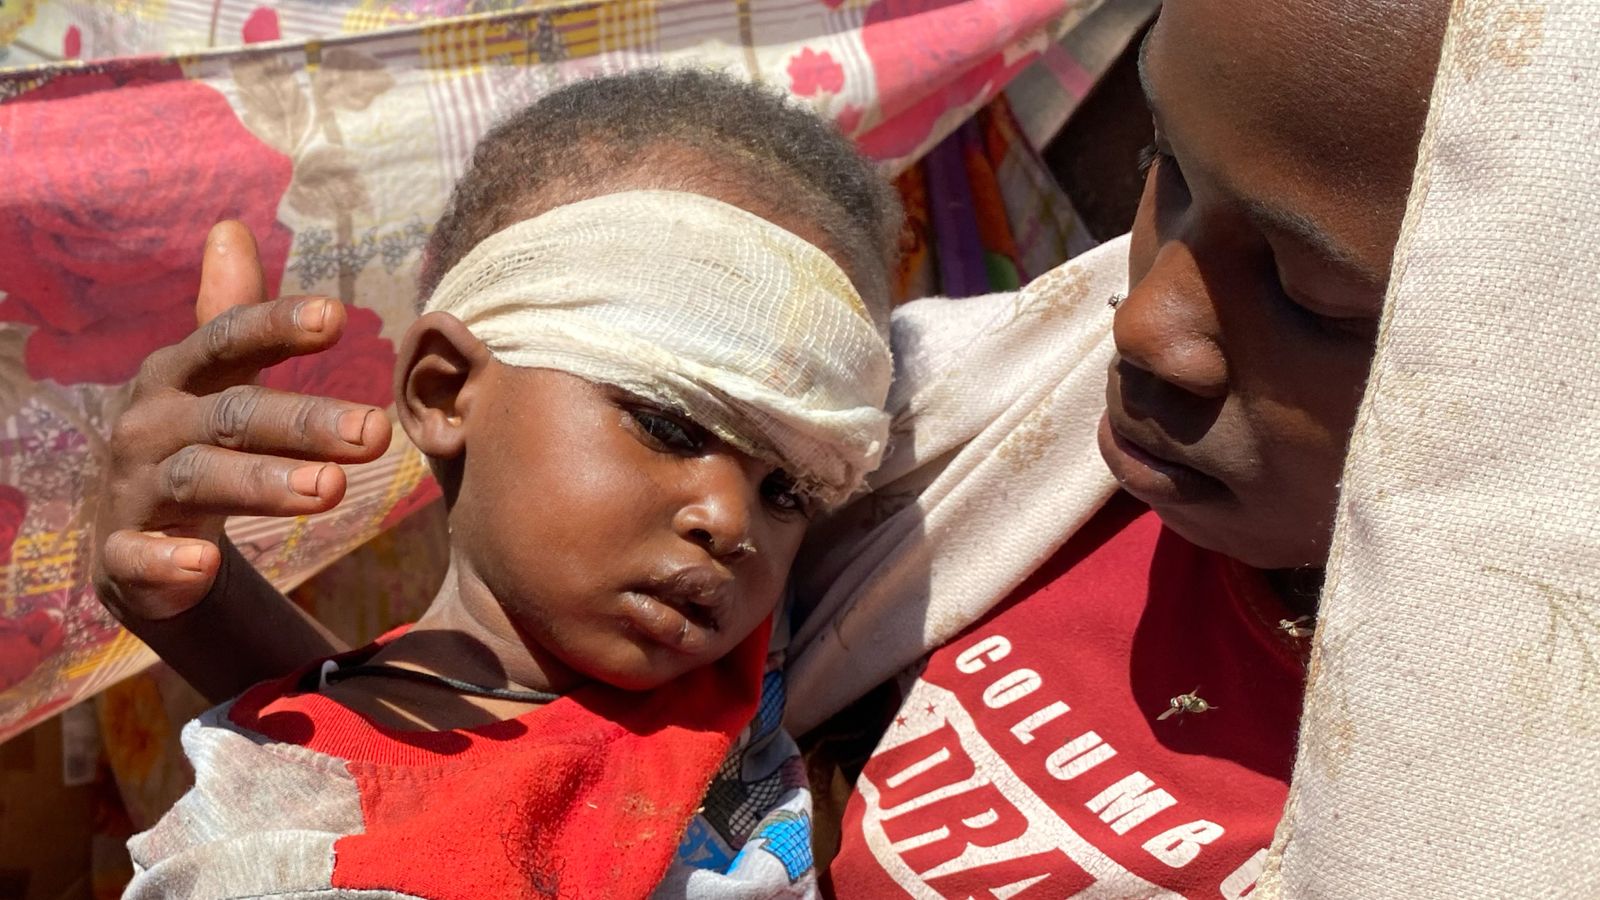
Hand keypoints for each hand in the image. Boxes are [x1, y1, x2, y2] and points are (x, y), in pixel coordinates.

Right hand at [93, 221, 392, 623]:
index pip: (227, 341)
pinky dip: (168, 563)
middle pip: (233, 416)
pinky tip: (204, 566)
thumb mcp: (211, 376)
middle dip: (304, 422)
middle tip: (375, 434)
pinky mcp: (122, 555)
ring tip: (333, 490)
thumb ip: (229, 311)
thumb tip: (231, 227)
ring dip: (264, 484)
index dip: (276, 327)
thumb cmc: (193, 439)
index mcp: (178, 375)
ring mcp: (134, 489)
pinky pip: (139, 557)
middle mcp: (152, 425)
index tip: (336, 319)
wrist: (133, 536)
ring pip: (201, 481)